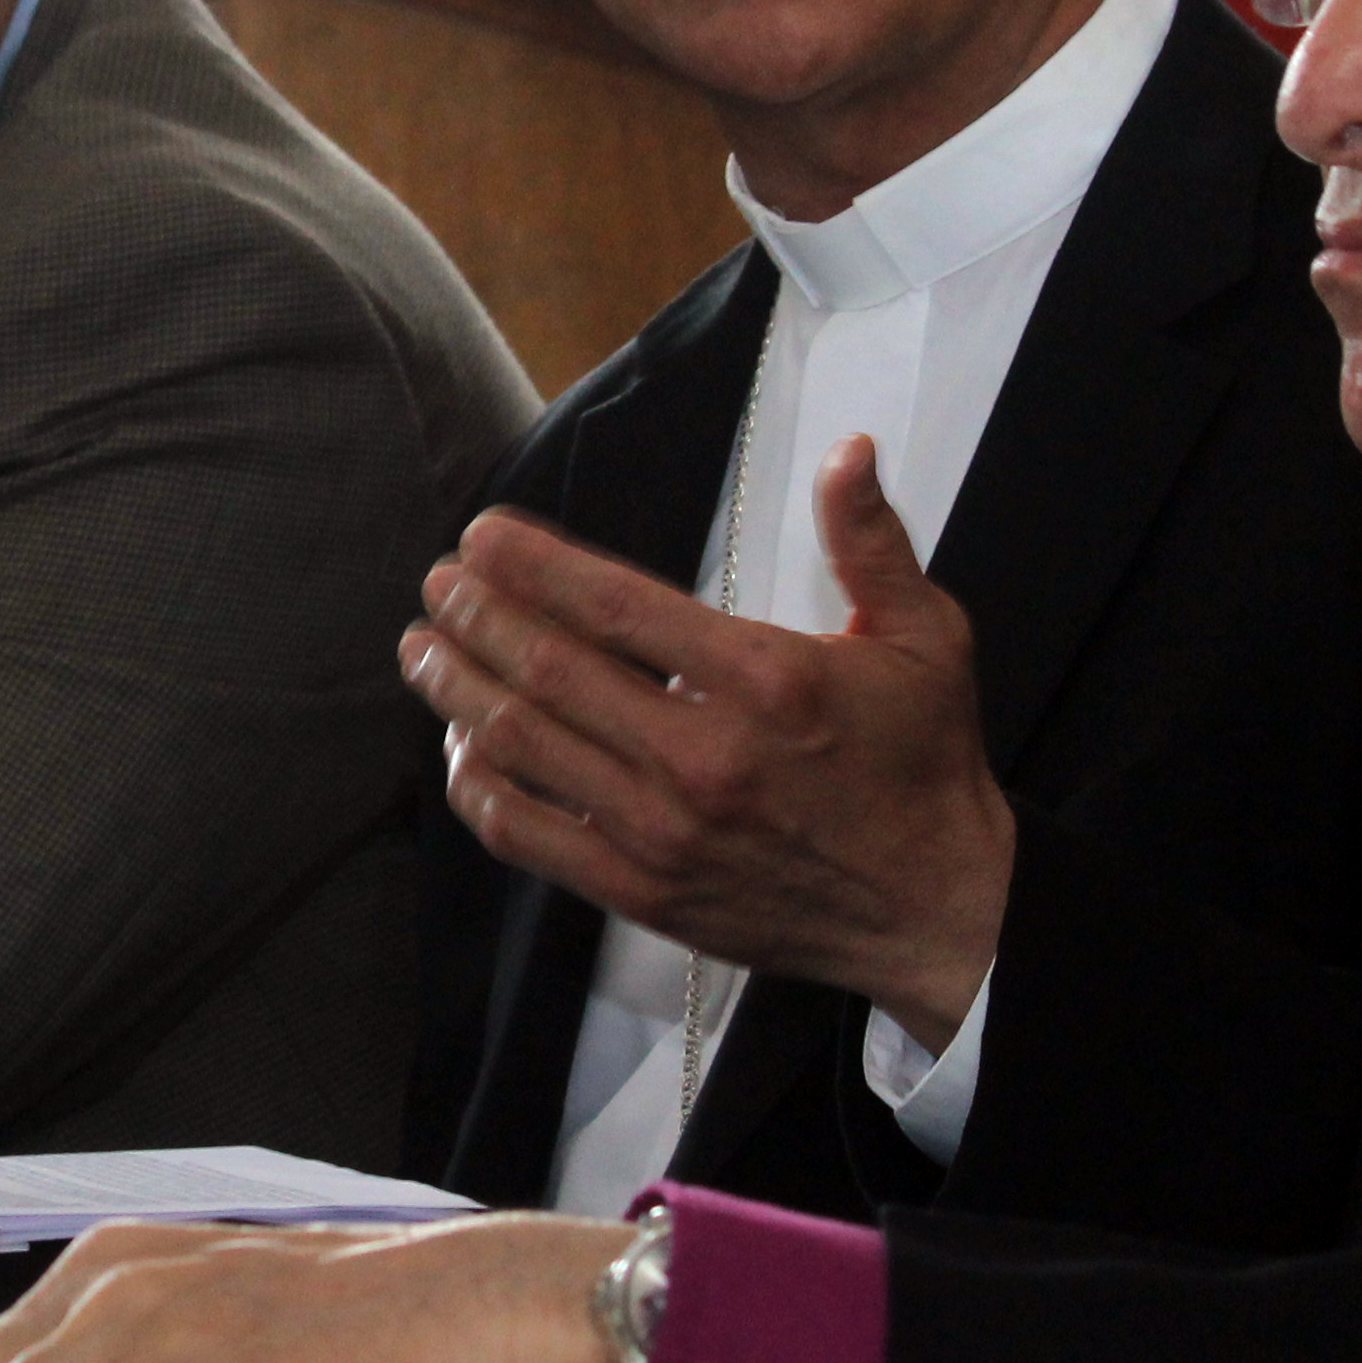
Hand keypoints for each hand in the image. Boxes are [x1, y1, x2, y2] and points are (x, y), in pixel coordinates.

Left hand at [403, 437, 1010, 1042]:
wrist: (939, 911)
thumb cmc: (926, 766)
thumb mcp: (924, 638)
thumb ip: (872, 541)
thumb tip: (848, 451)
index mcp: (763, 681)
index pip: (612, 606)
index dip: (530, 564)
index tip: (480, 535)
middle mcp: (702, 755)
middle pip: (549, 669)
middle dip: (476, 616)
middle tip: (437, 583)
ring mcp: (664, 831)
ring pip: (524, 747)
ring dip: (458, 691)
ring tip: (422, 650)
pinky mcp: (644, 891)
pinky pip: (530, 835)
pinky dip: (480, 787)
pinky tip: (460, 747)